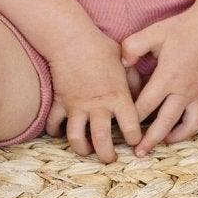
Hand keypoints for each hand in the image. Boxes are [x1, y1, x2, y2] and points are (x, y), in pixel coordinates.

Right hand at [44, 25, 145, 162]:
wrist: (71, 38)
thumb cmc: (101, 47)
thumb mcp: (125, 62)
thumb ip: (135, 82)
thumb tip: (143, 95)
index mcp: (118, 97)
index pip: (131, 127)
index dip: (135, 139)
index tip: (136, 143)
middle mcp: (98, 106)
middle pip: (103, 141)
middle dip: (107, 156)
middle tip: (111, 159)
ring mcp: (77, 106)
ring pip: (77, 139)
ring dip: (82, 150)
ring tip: (87, 152)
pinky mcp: (60, 102)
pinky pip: (54, 123)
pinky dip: (55, 132)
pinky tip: (59, 135)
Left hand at [118, 11, 197, 155]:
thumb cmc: (182, 28)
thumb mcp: (154, 32)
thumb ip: (133, 46)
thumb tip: (122, 62)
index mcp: (168, 77)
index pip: (145, 106)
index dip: (131, 119)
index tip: (119, 127)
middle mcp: (184, 90)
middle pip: (164, 123)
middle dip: (149, 140)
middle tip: (137, 153)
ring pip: (186, 126)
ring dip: (173, 138)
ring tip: (160, 145)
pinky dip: (188, 129)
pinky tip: (178, 131)